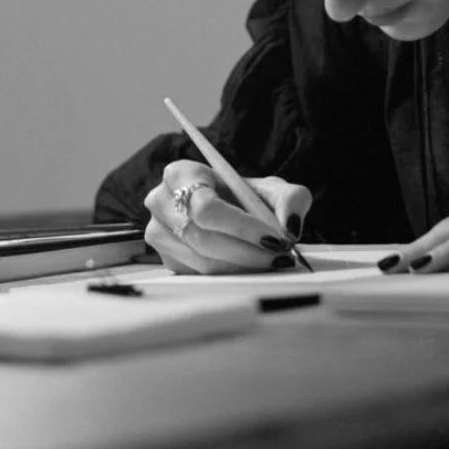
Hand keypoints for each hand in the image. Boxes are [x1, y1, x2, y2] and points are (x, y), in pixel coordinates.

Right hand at [143, 159, 312, 274]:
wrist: (228, 210)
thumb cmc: (245, 196)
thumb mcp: (272, 189)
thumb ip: (290, 200)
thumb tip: (290, 228)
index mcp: (181, 173)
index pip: (207, 207)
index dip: (242, 226)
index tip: (274, 238)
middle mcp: (160, 200)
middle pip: (202, 237)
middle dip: (246, 251)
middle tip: (279, 257)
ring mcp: (157, 232)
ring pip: (202, 260)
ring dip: (241, 266)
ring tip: (271, 262)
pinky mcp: (165, 258)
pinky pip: (198, 274)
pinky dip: (229, 274)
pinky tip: (249, 266)